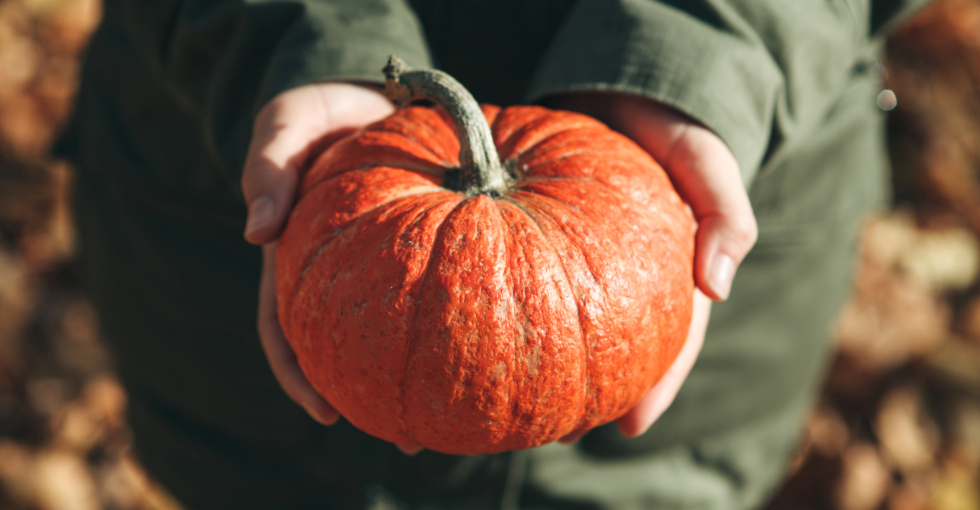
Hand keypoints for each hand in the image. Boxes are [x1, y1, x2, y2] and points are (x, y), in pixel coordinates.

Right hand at [242, 83, 422, 454]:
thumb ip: (267, 168)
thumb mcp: (285, 125)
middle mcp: (338, 274)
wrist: (372, 93)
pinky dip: (455, 323)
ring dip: (419, 376)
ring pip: (397, 332)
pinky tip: (491, 345)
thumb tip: (256, 233)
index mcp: (296, 260)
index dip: (300, 376)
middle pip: (346, 350)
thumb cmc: (320, 113)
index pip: (285, 331)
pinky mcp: (427, 250)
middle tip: (410, 438)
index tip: (328, 411)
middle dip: (372, 398)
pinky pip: (438, 291)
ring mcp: (382, 267)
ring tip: (458, 416)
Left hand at [544, 92, 758, 440]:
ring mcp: (587, 264)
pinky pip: (529, 282)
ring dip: (551, 371)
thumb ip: (724, 213)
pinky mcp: (545, 243)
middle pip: (617, 348)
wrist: (618, 88)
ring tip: (518, 412)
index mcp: (673, 271)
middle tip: (561, 433)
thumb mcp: (706, 159)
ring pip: (572, 326)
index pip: (672, 340)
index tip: (630, 424)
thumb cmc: (668, 124)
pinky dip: (514, 314)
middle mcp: (629, 277)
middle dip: (594, 396)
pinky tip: (487, 339)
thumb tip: (718, 287)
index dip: (656, 385)